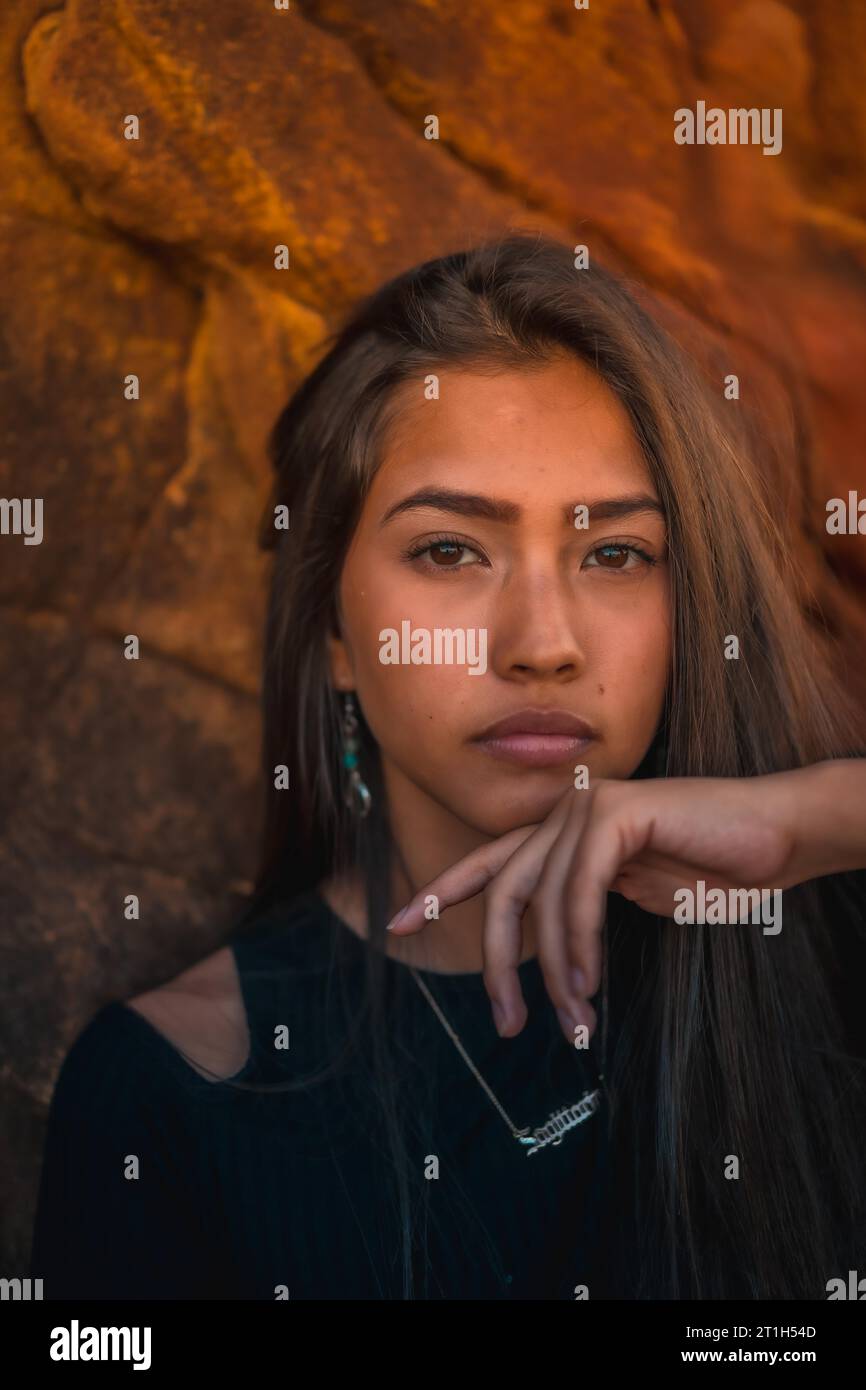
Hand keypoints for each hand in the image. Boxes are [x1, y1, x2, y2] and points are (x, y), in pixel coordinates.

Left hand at [386, 765, 840, 1042]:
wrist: (776, 837)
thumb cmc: (712, 868)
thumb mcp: (635, 896)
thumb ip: (586, 911)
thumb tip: (556, 958)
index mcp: (564, 832)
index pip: (491, 862)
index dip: (441, 891)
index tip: (398, 923)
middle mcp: (565, 813)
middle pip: (504, 890)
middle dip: (497, 963)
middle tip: (507, 1023)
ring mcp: (587, 806)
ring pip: (541, 900)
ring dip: (556, 973)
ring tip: (573, 1021)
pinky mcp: (615, 813)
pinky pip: (578, 891)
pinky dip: (579, 943)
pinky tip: (589, 981)